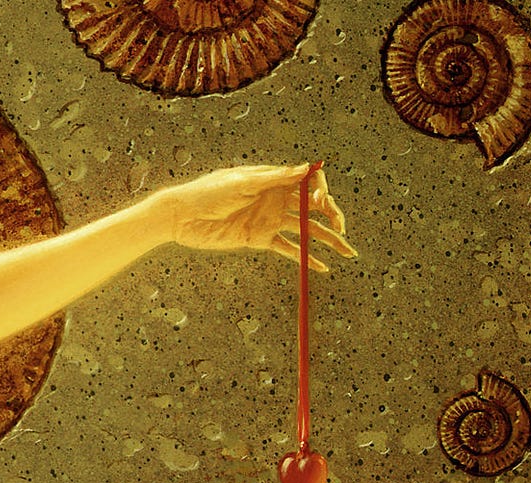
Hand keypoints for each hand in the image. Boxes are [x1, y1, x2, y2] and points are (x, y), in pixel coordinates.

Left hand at [161, 164, 355, 271]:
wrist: (183, 218)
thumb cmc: (208, 192)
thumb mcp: (243, 182)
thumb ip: (276, 177)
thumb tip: (308, 168)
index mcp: (273, 178)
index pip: (308, 181)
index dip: (320, 190)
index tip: (321, 203)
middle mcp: (275, 197)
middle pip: (312, 206)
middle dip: (332, 216)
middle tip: (343, 230)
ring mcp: (269, 219)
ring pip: (306, 229)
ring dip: (327, 240)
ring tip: (347, 252)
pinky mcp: (260, 239)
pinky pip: (289, 249)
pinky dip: (305, 258)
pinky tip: (321, 267)